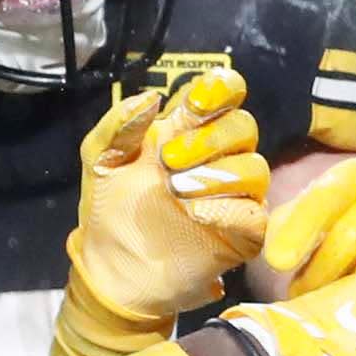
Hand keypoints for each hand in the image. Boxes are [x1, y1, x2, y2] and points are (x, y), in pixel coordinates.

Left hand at [72, 68, 269, 320]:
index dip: (220, 89)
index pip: (222, 95)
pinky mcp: (242, 233)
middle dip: (210, 138)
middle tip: (168, 161)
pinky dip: (229, 209)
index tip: (196, 103)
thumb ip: (118, 126)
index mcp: (185, 130)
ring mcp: (233, 194)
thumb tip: (150, 97)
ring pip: (255, 168)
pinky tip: (195, 212)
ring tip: (176, 189)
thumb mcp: (100, 159)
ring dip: (218, 174)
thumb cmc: (109, 206)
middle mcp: (216, 157)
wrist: (112, 265)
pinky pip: (255, 215)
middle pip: (243, 127)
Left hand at [264, 157, 355, 295]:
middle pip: (351, 238)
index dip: (300, 231)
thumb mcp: (305, 209)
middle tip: (297, 296)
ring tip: (325, 304)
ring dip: (346, 293)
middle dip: (318, 273)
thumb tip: (277, 257)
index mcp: (353, 176)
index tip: (277, 262)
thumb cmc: (333, 218)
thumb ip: (284, 226)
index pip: (323, 200)